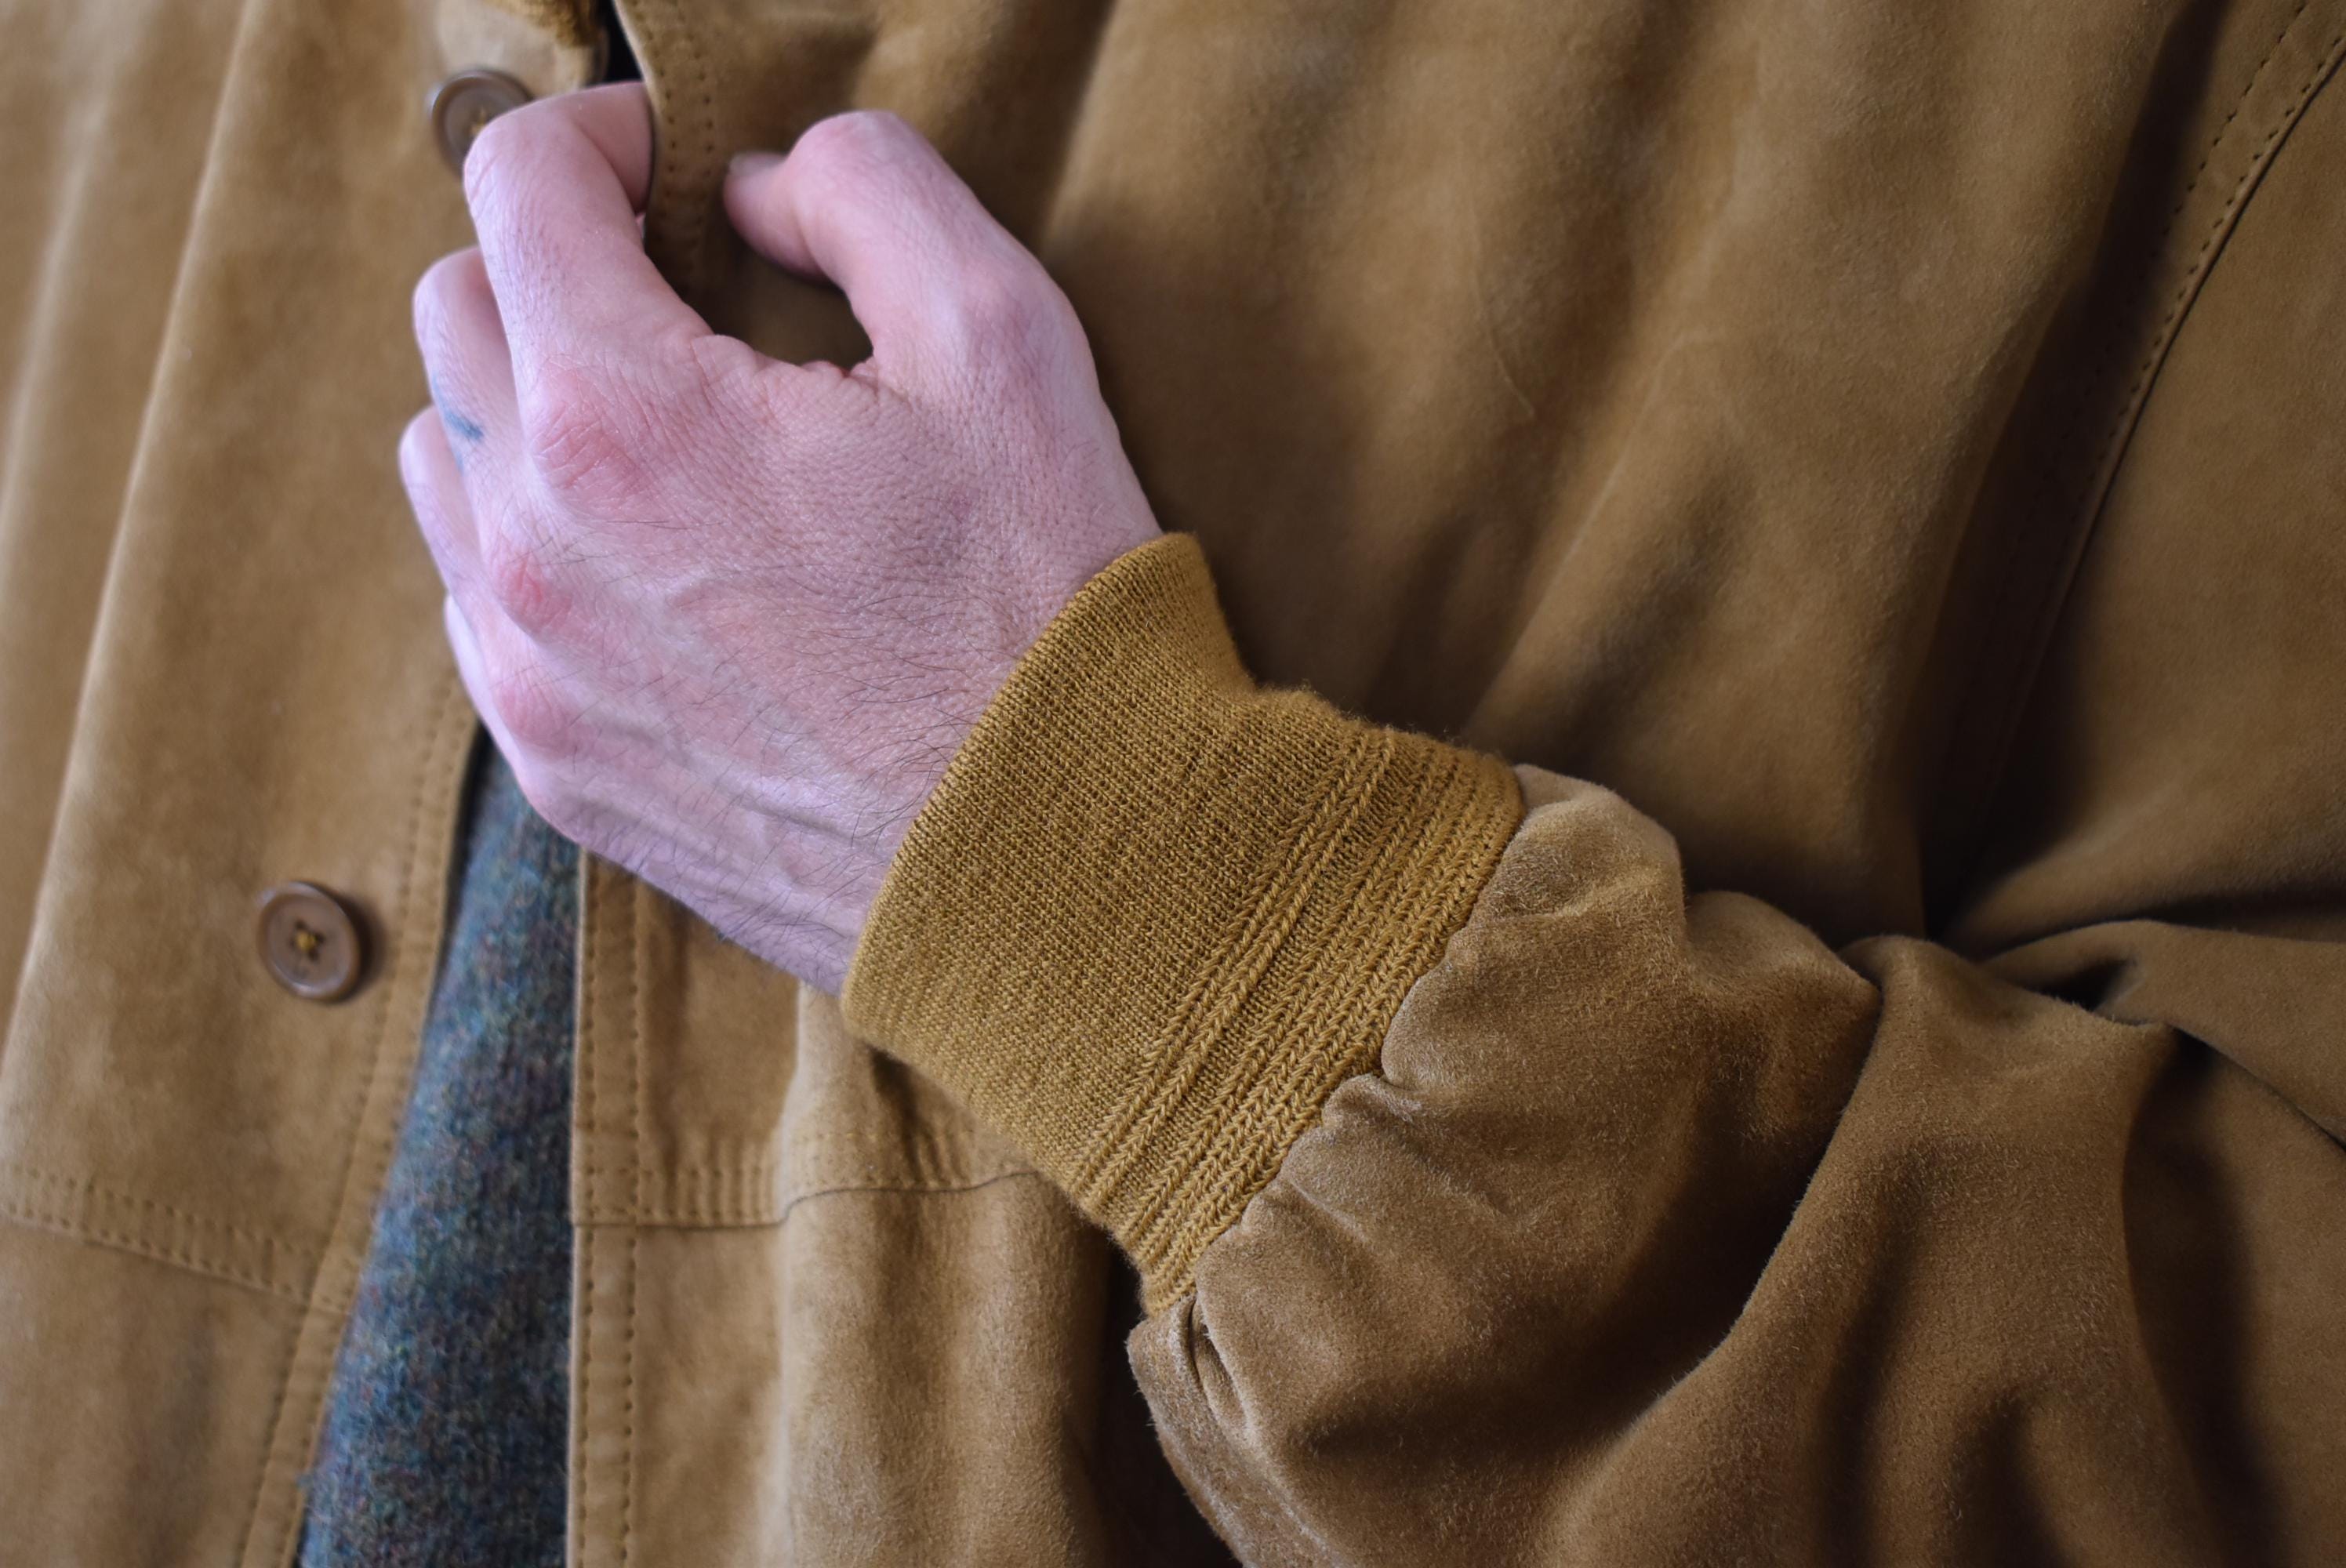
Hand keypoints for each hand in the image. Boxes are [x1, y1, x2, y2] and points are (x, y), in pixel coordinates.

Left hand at [401, 85, 1158, 991]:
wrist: (1052, 873)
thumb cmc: (1041, 612)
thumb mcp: (1005, 340)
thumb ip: (865, 193)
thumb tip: (754, 194)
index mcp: (625, 417)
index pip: (516, 186)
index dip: (595, 134)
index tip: (665, 161)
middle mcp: (534, 545)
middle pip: (456, 313)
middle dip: (556, 262)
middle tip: (680, 283)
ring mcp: (533, 673)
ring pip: (445, 464)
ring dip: (527, 406)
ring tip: (668, 429)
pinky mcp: (559, 770)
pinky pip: (482, 607)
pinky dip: (541, 547)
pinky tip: (665, 565)